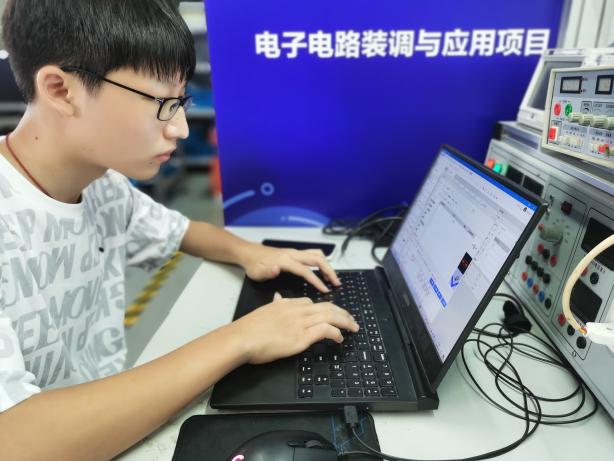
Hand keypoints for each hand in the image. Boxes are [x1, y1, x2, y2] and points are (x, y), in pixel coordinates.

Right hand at [231, 293, 358, 364]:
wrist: (241, 338)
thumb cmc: (248, 329)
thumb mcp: (264, 310)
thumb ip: (274, 303)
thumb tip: (277, 297)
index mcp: (287, 303)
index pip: (311, 302)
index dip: (325, 308)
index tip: (332, 314)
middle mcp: (296, 310)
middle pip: (326, 306)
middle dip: (342, 313)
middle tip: (351, 320)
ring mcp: (300, 323)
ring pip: (330, 316)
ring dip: (345, 321)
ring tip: (353, 328)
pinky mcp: (301, 337)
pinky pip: (325, 330)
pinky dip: (336, 333)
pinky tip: (340, 338)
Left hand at [240, 243, 340, 292]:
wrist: (249, 253)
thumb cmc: (254, 265)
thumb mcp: (257, 272)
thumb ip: (268, 272)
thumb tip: (276, 269)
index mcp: (285, 261)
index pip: (306, 270)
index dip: (317, 281)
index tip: (326, 290)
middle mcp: (293, 254)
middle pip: (317, 259)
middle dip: (329, 270)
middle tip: (337, 283)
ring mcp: (295, 252)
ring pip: (317, 255)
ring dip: (327, 265)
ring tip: (333, 278)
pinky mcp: (295, 253)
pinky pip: (313, 255)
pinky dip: (322, 262)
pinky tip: (323, 271)